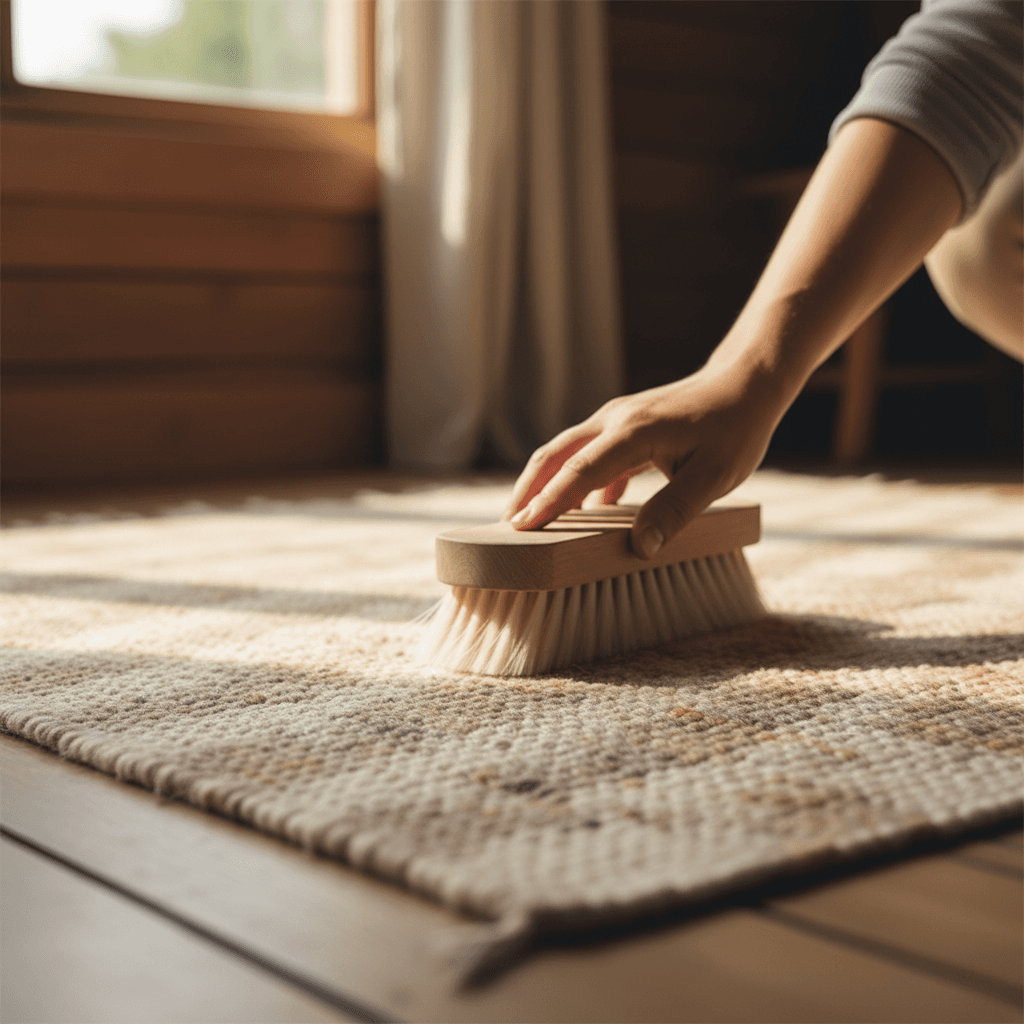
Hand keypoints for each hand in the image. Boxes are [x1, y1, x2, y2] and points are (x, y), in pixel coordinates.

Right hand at [502, 359, 783, 557]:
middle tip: (507, 526)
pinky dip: (574, 481)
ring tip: (528, 519)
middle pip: (555, 455)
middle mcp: (615, 421)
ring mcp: (616, 421)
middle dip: (528, 490)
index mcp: (633, 432)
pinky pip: (587, 455)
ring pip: (566, 453)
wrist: (745, 384)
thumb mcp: (716, 476)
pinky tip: (580, 512)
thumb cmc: (735, 428)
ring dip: (544, 484)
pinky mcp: (624, 428)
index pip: (579, 470)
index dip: (549, 501)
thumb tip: (641, 548)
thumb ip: (676, 510)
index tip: (521, 527)